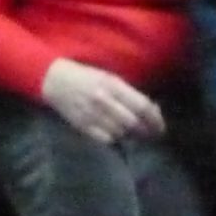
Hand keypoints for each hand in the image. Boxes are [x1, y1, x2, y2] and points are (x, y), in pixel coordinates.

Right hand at [39, 59, 165, 143]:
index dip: (155, 119)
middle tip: (152, 135)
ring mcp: (92, 114)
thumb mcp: (109, 78)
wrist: (54, 80)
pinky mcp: (82, 126)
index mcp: (113, 85)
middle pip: (133, 122)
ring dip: (130, 135)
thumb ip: (129, 93)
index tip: (161, 127)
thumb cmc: (86, 77)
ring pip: (121, 132)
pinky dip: (114, 139)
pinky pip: (105, 139)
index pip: (141, 106)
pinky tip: (116, 135)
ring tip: (134, 135)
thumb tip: (151, 109)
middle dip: (146, 131)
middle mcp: (104, 100)